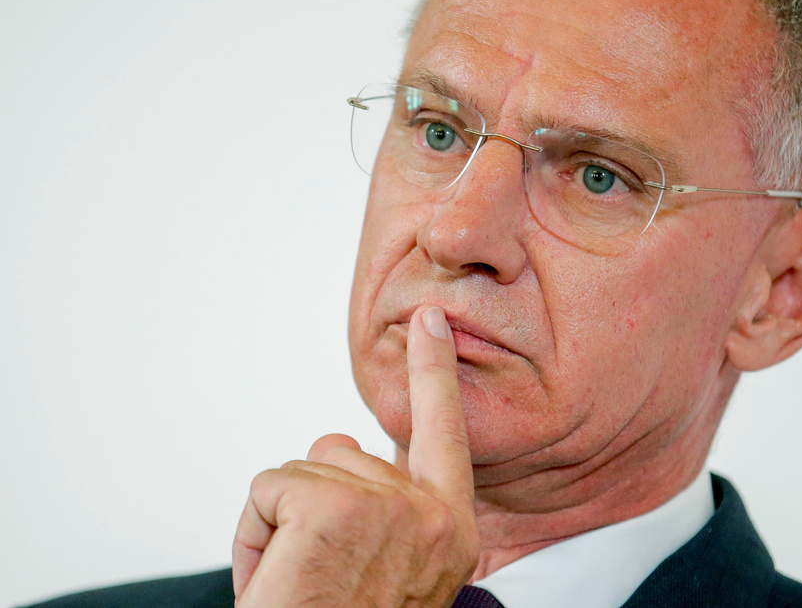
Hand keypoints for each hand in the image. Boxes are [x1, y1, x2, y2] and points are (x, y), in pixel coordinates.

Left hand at [232, 305, 478, 606]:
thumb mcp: (391, 571)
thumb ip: (383, 503)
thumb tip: (341, 441)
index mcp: (450, 527)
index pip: (445, 432)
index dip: (434, 372)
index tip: (430, 319)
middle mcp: (431, 512)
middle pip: (343, 450)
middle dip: (311, 501)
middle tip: (318, 574)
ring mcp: (388, 504)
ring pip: (302, 469)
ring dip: (281, 524)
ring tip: (299, 585)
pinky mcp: (335, 504)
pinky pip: (268, 486)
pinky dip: (253, 533)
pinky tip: (278, 581)